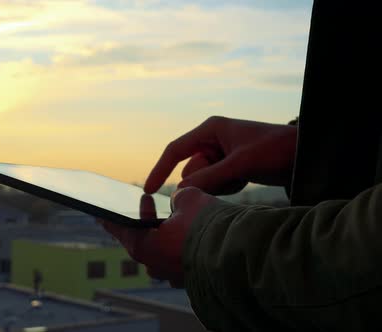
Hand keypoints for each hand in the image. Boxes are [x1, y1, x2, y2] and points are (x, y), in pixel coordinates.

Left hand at [100, 187, 216, 287]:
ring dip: (163, 240)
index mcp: (144, 246)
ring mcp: (174, 276)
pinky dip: (181, 250)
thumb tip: (178, 201)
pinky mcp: (193, 281)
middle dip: (142, 228)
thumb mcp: (189, 198)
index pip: (121, 230)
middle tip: (141, 215)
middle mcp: (156, 266)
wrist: (239, 253)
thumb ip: (178, 197)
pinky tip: (189, 239)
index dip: (112, 219)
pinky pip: (180, 263)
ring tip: (169, 224)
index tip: (102, 214)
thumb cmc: (208, 226)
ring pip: (161, 256)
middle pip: (141, 245)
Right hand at [144, 116, 296, 194]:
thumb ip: (210, 177)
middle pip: (191, 170)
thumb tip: (180, 191)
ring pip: (204, 180)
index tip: (149, 191)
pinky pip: (216, 184)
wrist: (305, 155)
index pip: (175, 151)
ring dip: (219, 185)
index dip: (160, 170)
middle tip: (231, 179)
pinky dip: (228, 187)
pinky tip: (246, 180)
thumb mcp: (241, 164)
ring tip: (243, 178)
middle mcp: (212, 140)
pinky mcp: (230, 167)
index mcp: (210, 129)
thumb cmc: (275, 150)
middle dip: (206, 180)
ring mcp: (221, 154)